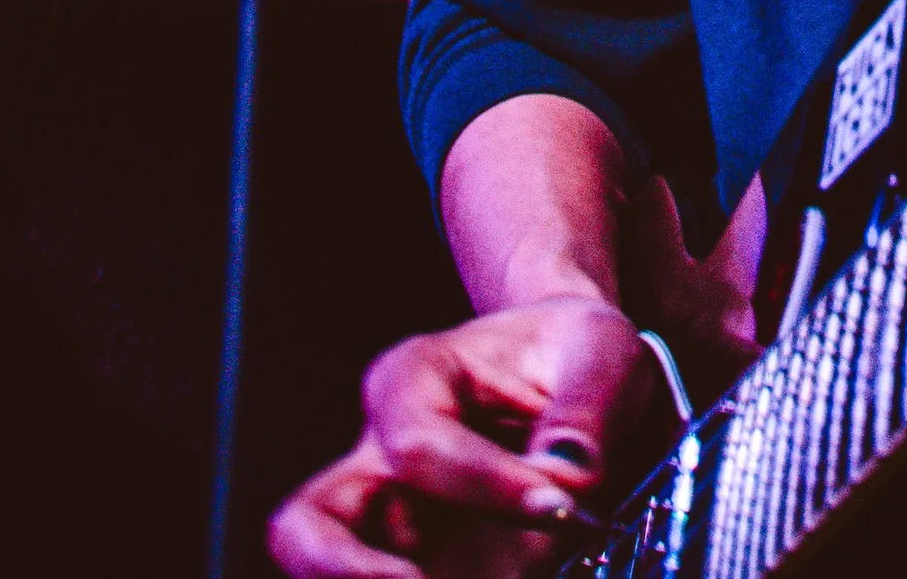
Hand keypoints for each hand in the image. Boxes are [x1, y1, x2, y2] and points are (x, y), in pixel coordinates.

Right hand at [267, 297, 658, 576]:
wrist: (572, 374)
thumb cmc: (571, 351)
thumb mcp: (598, 349)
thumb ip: (585, 406)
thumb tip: (570, 476)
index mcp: (413, 380)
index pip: (419, 446)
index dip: (485, 486)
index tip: (562, 507)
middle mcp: (378, 457)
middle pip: (308, 526)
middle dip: (346, 575)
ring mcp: (391, 526)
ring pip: (323, 573)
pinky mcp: (422, 565)